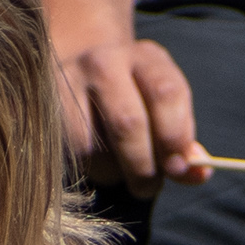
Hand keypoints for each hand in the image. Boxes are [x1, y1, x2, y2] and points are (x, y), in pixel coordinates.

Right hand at [57, 36, 211, 188]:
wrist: (79, 69)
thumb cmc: (134, 99)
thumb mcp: (164, 109)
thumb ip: (183, 142)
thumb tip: (199, 173)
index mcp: (147, 58)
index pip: (166, 94)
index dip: (175, 138)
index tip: (178, 169)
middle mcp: (106, 62)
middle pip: (128, 124)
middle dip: (144, 167)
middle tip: (148, 185)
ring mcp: (69, 81)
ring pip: (94, 146)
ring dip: (114, 173)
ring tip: (121, 171)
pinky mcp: (46, 105)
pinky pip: (70, 153)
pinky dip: (90, 170)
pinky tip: (98, 163)